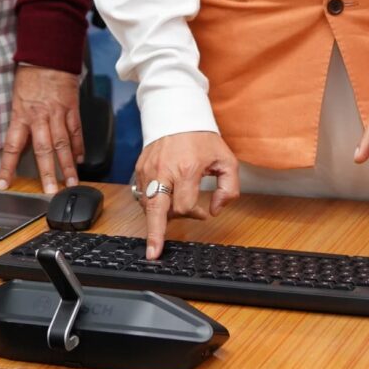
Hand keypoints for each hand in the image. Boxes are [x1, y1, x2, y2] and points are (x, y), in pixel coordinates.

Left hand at [0, 64, 81, 193]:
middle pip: (43, 149)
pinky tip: (80, 159)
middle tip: (50, 191)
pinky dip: (79, 146)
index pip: (12, 147)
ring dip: (68, 166)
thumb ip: (20, 124)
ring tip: (72, 182)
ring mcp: (58, 113)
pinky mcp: (72, 108)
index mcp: (21, 115)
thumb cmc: (29, 76)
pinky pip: (76, 131)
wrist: (48, 55)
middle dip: (47, 172)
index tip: (4, 185)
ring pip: (63, 144)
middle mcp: (39, 117)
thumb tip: (20, 148)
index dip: (7, 168)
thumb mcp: (16, 100)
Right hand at [131, 131, 239, 260]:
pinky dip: (153, 203)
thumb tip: (215, 210)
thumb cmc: (202, 138)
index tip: (203, 213)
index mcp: (186, 170)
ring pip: (150, 206)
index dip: (196, 215)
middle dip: (154, 235)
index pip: (186, 207)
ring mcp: (148, 171)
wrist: (176, 115)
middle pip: (156, 211)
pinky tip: (163, 201)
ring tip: (171, 213)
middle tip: (153, 253)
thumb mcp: (226, 160)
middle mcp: (164, 172)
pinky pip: (143, 195)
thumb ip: (229, 189)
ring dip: (160, 216)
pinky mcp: (139, 170)